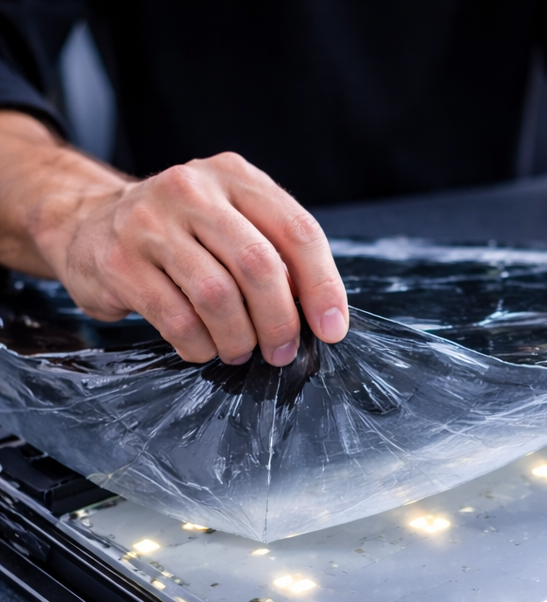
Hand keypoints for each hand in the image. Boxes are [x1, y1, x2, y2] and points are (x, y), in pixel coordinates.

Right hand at [0, 113, 347, 364]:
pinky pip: (177, 320)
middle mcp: (192, 190)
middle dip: (281, 322)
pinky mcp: (119, 261)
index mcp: (234, 176)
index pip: (298, 232)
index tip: (332, 330)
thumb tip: (323, 318)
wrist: (86, 224)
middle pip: (259, 266)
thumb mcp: (234, 225)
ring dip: (239, 339)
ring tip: (240, 351)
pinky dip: (200, 346)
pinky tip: (203, 348)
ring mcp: (149, 222)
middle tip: (282, 351)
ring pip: (218, 297)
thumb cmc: (184, 237)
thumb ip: (278, 256)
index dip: (323, 287)